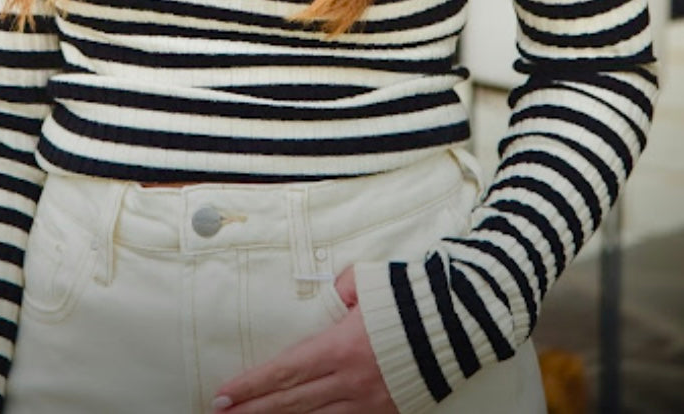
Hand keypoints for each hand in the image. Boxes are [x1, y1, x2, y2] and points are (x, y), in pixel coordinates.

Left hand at [211, 266, 397, 412]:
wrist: (460, 322)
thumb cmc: (409, 296)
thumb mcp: (365, 282)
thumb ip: (338, 290)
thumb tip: (324, 293)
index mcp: (340, 347)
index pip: (283, 371)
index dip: (250, 386)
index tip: (222, 394)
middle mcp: (350, 381)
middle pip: (292, 402)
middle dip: (254, 411)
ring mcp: (369, 402)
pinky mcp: (388, 412)